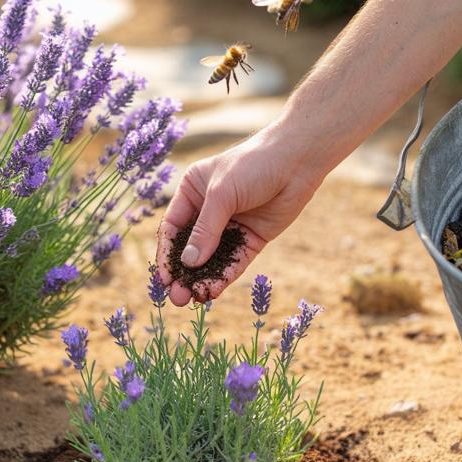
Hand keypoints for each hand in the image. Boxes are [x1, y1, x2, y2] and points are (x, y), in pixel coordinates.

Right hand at [154, 127, 323, 305]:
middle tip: (177, 298)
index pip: (172, 228)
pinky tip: (214, 290)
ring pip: (212, 259)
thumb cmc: (253, 165)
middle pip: (190, 248)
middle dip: (183, 274)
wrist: (297, 161)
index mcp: (192, 191)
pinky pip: (234, 261)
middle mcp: (208, 210)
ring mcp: (230, 226)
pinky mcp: (251, 238)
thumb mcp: (221, 195)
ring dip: (202, 279)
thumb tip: (188, 263)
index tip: (164, 278)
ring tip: (193, 300)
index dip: (167, 254)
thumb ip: (205, 231)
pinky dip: (224, 276)